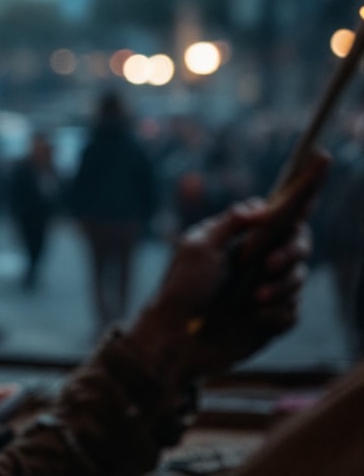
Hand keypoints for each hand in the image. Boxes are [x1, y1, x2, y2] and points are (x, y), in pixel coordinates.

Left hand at [129, 151, 327, 382]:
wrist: (178, 340)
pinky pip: (292, 310)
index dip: (301, 190)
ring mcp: (267, 288)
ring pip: (299, 277)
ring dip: (280, 287)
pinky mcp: (273, 318)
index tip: (321, 159)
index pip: (277, 212)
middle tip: (267, 266)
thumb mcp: (197, 247)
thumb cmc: (180, 290)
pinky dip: (274, 313)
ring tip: (252, 300)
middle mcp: (257, 260)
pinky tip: (252, 319)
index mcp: (239, 238)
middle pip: (298, 242)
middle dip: (291, 252)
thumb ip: (230, 224)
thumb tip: (263, 206)